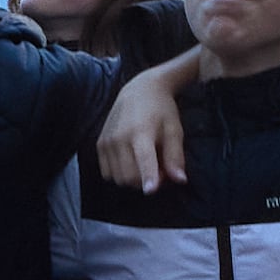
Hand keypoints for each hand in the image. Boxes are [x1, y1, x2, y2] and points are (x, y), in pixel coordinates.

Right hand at [95, 50, 201, 191]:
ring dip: (133, 179)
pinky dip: (120, 174)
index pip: (143, 161)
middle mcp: (120, 138)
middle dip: (146, 180)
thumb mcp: (174, 130)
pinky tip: (130, 162)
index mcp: (141, 132)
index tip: (151, 190)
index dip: (148, 179)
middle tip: (160, 170)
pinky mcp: (100, 144)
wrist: (139, 89)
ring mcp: (107, 142)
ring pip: (118, 178)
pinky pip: (107, 172)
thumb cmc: (161, 110)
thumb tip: (180, 180)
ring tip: (145, 165)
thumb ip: (176, 157)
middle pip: (130, 176)